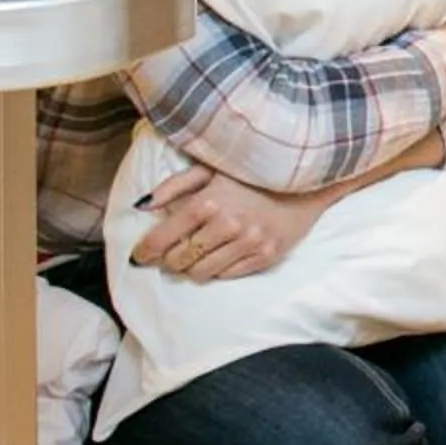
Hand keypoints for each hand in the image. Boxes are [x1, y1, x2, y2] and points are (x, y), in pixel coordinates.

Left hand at [133, 165, 333, 281]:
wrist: (306, 177)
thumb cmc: (253, 171)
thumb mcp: (211, 169)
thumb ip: (173, 186)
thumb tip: (141, 206)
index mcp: (207, 202)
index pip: (161, 239)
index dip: (144, 252)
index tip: (139, 256)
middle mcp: (227, 225)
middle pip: (179, 260)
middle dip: (169, 259)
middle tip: (171, 253)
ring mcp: (249, 242)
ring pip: (201, 272)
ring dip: (192, 267)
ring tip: (195, 255)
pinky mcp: (267, 255)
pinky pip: (227, 275)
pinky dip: (218, 268)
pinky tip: (221, 254)